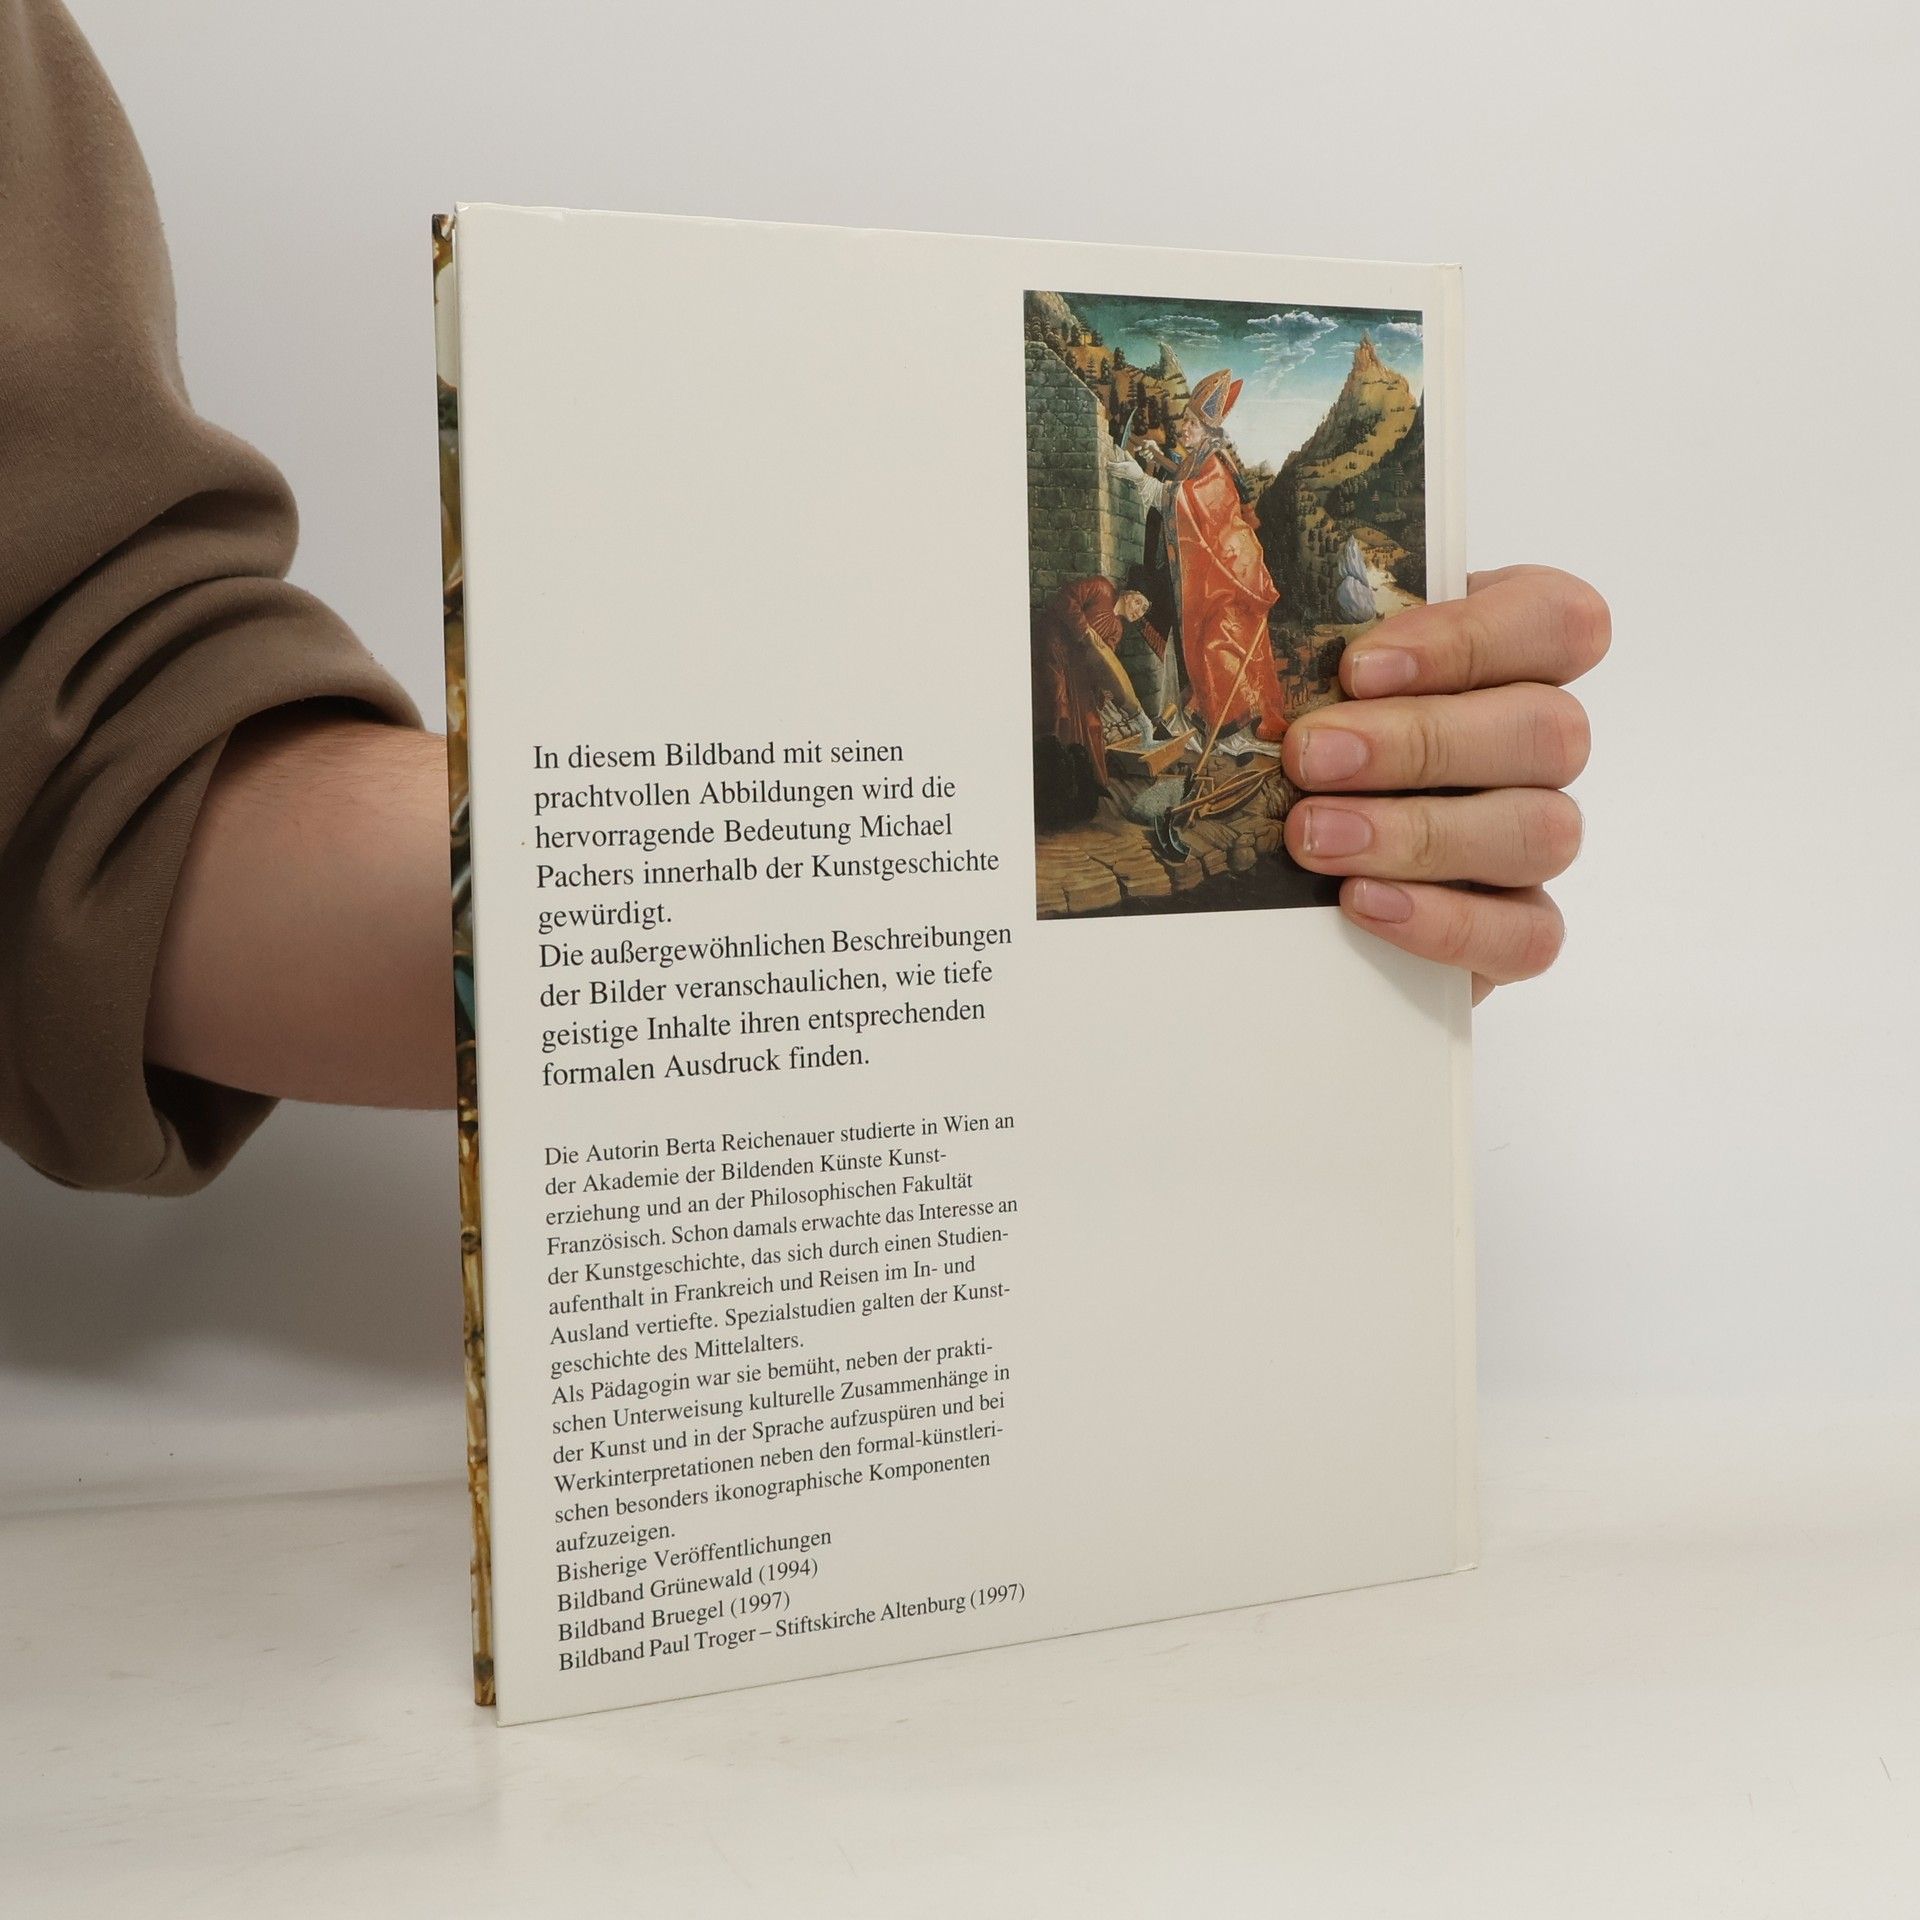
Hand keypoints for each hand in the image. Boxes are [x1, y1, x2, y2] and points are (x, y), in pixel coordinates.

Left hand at [1280, 565, 1608, 1002]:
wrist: (1283, 862)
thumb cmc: (1310, 732)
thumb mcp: (1311, 665)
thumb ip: (1310, 629)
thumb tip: (1230, 584)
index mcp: (1514, 654)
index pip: (1557, 621)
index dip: (1470, 639)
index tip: (1358, 668)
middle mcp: (1541, 744)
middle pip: (1548, 731)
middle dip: (1418, 742)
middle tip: (1309, 757)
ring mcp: (1537, 835)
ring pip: (1543, 831)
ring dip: (1420, 833)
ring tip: (1314, 837)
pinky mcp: (1517, 926)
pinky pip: (1527, 935)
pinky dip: (1446, 922)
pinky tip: (1361, 903)